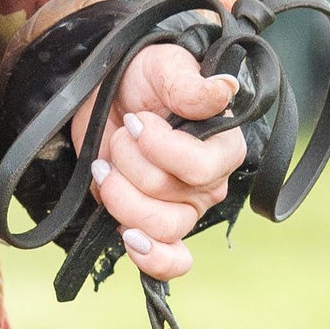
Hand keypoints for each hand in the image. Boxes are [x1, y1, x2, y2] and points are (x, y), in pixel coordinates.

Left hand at [73, 40, 243, 283]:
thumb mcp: (164, 66)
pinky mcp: (155, 225)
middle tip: (121, 135)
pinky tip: (129, 240)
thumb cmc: (142, 76)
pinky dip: (152, 259)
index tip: (136, 120)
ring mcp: (183, 209)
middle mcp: (209, 184)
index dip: (159, 149)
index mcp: (222, 146)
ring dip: (120, 197)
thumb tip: (224, 88)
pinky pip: (169, 263)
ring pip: (159, 228)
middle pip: (170, 199)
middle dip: (130, 164)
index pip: (200, 168)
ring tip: (105, 168)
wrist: (106, 93)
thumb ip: (190, 84)